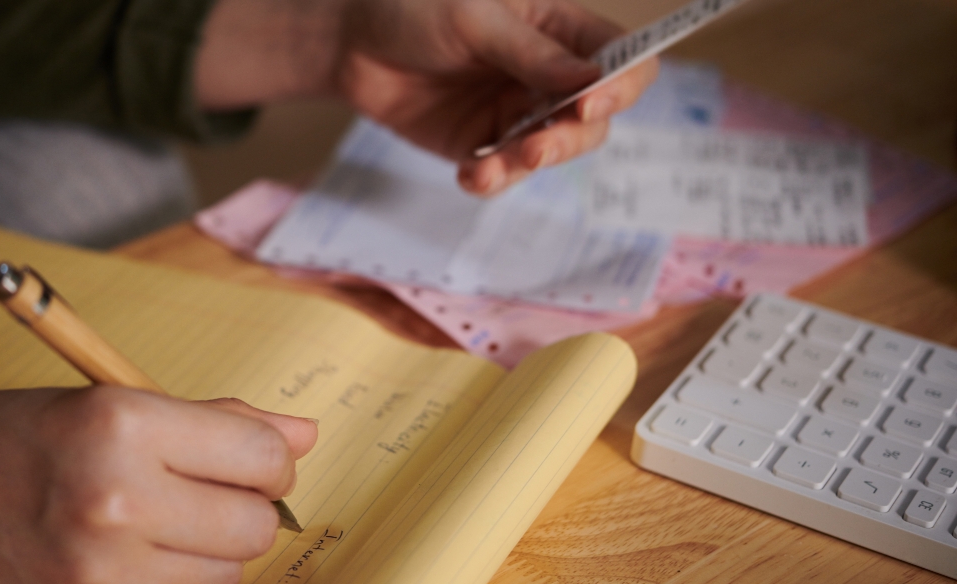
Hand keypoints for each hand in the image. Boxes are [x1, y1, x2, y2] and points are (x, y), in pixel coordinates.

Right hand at [0, 389, 317, 583]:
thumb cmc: (6, 438)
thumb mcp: (108, 401)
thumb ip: (214, 419)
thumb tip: (301, 436)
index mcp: (122, 426)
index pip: (263, 460)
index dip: (270, 461)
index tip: (254, 461)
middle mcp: (114, 502)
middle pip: (254, 527)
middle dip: (243, 508)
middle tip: (201, 490)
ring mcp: (96, 576)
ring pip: (223, 575)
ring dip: (205, 550)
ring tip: (151, 521)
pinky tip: (118, 556)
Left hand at [337, 0, 658, 194]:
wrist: (350, 40)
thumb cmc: (414, 6)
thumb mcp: (474, 19)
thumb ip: (530, 53)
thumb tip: (589, 81)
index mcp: (559, 29)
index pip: (621, 59)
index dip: (621, 83)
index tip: (593, 101)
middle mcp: (546, 75)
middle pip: (594, 118)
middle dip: (571, 138)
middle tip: (538, 148)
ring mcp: (515, 113)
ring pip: (551, 152)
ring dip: (528, 164)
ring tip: (492, 164)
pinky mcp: (481, 144)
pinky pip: (503, 173)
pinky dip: (492, 179)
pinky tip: (469, 173)